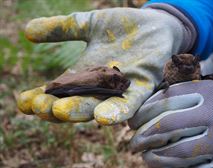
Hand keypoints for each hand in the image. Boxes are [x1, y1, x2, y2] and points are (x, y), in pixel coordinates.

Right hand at [17, 8, 186, 123]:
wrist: (156, 25)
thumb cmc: (124, 27)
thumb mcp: (89, 24)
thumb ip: (62, 28)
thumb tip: (28, 31)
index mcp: (85, 74)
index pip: (59, 90)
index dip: (41, 98)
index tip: (24, 102)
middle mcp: (101, 86)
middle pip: (76, 102)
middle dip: (57, 107)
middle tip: (41, 108)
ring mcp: (122, 88)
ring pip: (98, 105)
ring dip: (80, 111)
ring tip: (61, 112)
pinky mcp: (143, 85)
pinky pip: (130, 103)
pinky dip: (117, 111)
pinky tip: (102, 117)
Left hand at [129, 80, 212, 167]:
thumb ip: (190, 90)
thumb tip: (153, 100)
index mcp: (210, 93)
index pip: (166, 99)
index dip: (144, 110)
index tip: (133, 119)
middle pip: (166, 124)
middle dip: (142, 134)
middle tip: (133, 140)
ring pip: (175, 151)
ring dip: (152, 154)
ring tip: (142, 154)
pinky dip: (170, 167)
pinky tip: (159, 164)